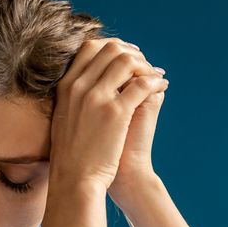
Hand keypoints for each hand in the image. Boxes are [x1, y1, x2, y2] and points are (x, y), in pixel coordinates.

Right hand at [50, 38, 168, 194]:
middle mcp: (79, 87)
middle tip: (146, 64)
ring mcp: (97, 98)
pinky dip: (156, 81)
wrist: (75, 180)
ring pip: (127, 61)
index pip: (89, 48)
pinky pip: (142, 84)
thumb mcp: (64, 118)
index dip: (113, 46)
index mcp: (66, 87)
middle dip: (133, 53)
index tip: (128, 55)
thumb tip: (93, 82)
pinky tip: (162, 86)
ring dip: (145, 65)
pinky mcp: (115, 112)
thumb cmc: (73, 155)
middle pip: (110, 49)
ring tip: (155, 76)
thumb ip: (76, 97)